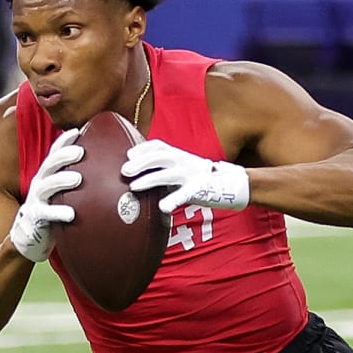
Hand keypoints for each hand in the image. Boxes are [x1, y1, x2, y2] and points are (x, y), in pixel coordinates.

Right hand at [8, 128, 81, 261]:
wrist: (29, 238)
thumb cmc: (51, 212)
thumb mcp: (60, 193)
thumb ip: (72, 180)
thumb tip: (100, 170)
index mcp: (46, 176)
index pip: (54, 154)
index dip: (63, 142)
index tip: (77, 131)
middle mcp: (40, 184)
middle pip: (50, 165)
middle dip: (64, 156)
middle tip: (80, 152)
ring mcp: (36, 200)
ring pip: (47, 186)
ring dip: (62, 180)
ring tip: (78, 178)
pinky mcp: (35, 218)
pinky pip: (46, 214)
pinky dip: (58, 212)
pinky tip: (71, 214)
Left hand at [122, 139, 249, 213]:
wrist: (228, 184)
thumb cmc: (197, 178)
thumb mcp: (180, 168)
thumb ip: (162, 169)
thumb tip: (136, 172)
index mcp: (178, 154)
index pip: (158, 146)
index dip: (142, 148)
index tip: (129, 154)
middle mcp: (183, 161)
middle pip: (159, 157)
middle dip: (141, 163)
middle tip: (124, 171)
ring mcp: (190, 175)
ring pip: (167, 175)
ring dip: (149, 180)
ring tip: (134, 187)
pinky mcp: (198, 190)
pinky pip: (183, 195)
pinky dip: (172, 200)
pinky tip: (162, 207)